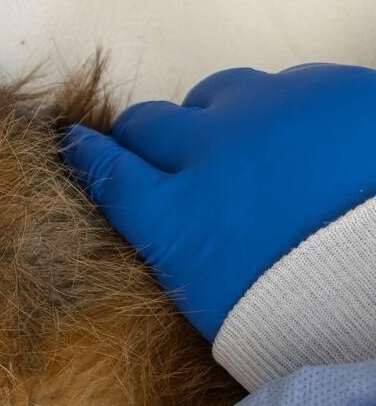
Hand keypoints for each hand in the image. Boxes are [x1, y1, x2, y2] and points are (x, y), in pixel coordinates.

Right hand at [63, 63, 375, 339]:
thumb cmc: (310, 320)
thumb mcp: (218, 310)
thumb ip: (182, 258)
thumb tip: (173, 242)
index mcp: (176, 220)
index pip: (107, 173)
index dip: (85, 155)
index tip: (76, 144)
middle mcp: (206, 154)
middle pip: (147, 125)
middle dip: (143, 136)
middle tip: (155, 151)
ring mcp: (268, 114)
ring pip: (214, 94)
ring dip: (213, 118)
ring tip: (237, 143)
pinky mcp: (328, 92)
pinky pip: (287, 86)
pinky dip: (282, 111)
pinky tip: (303, 140)